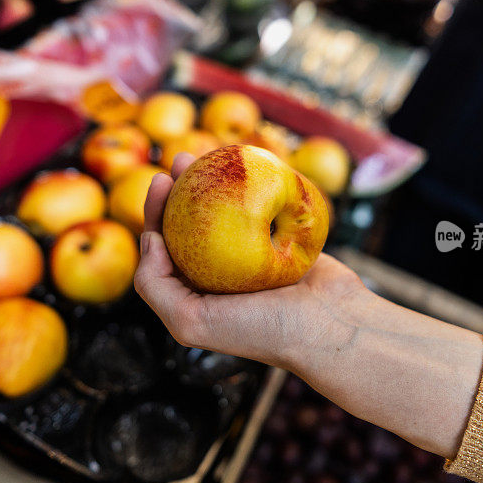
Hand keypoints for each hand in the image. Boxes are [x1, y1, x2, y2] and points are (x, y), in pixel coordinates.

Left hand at [134, 153, 369, 369]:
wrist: (332, 326)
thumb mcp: (191, 322)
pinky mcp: (285, 242)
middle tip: (180, 159)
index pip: (165, 246)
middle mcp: (222, 275)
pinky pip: (265, 209)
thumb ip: (156, 287)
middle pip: (192, 224)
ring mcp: (255, 257)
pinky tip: (249, 167)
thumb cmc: (262, 329)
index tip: (161, 181)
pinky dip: (254, 188)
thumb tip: (150, 239)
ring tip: (211, 153)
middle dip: (181, 189)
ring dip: (214, 182)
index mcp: (197, 292)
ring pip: (227, 212)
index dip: (156, 213)